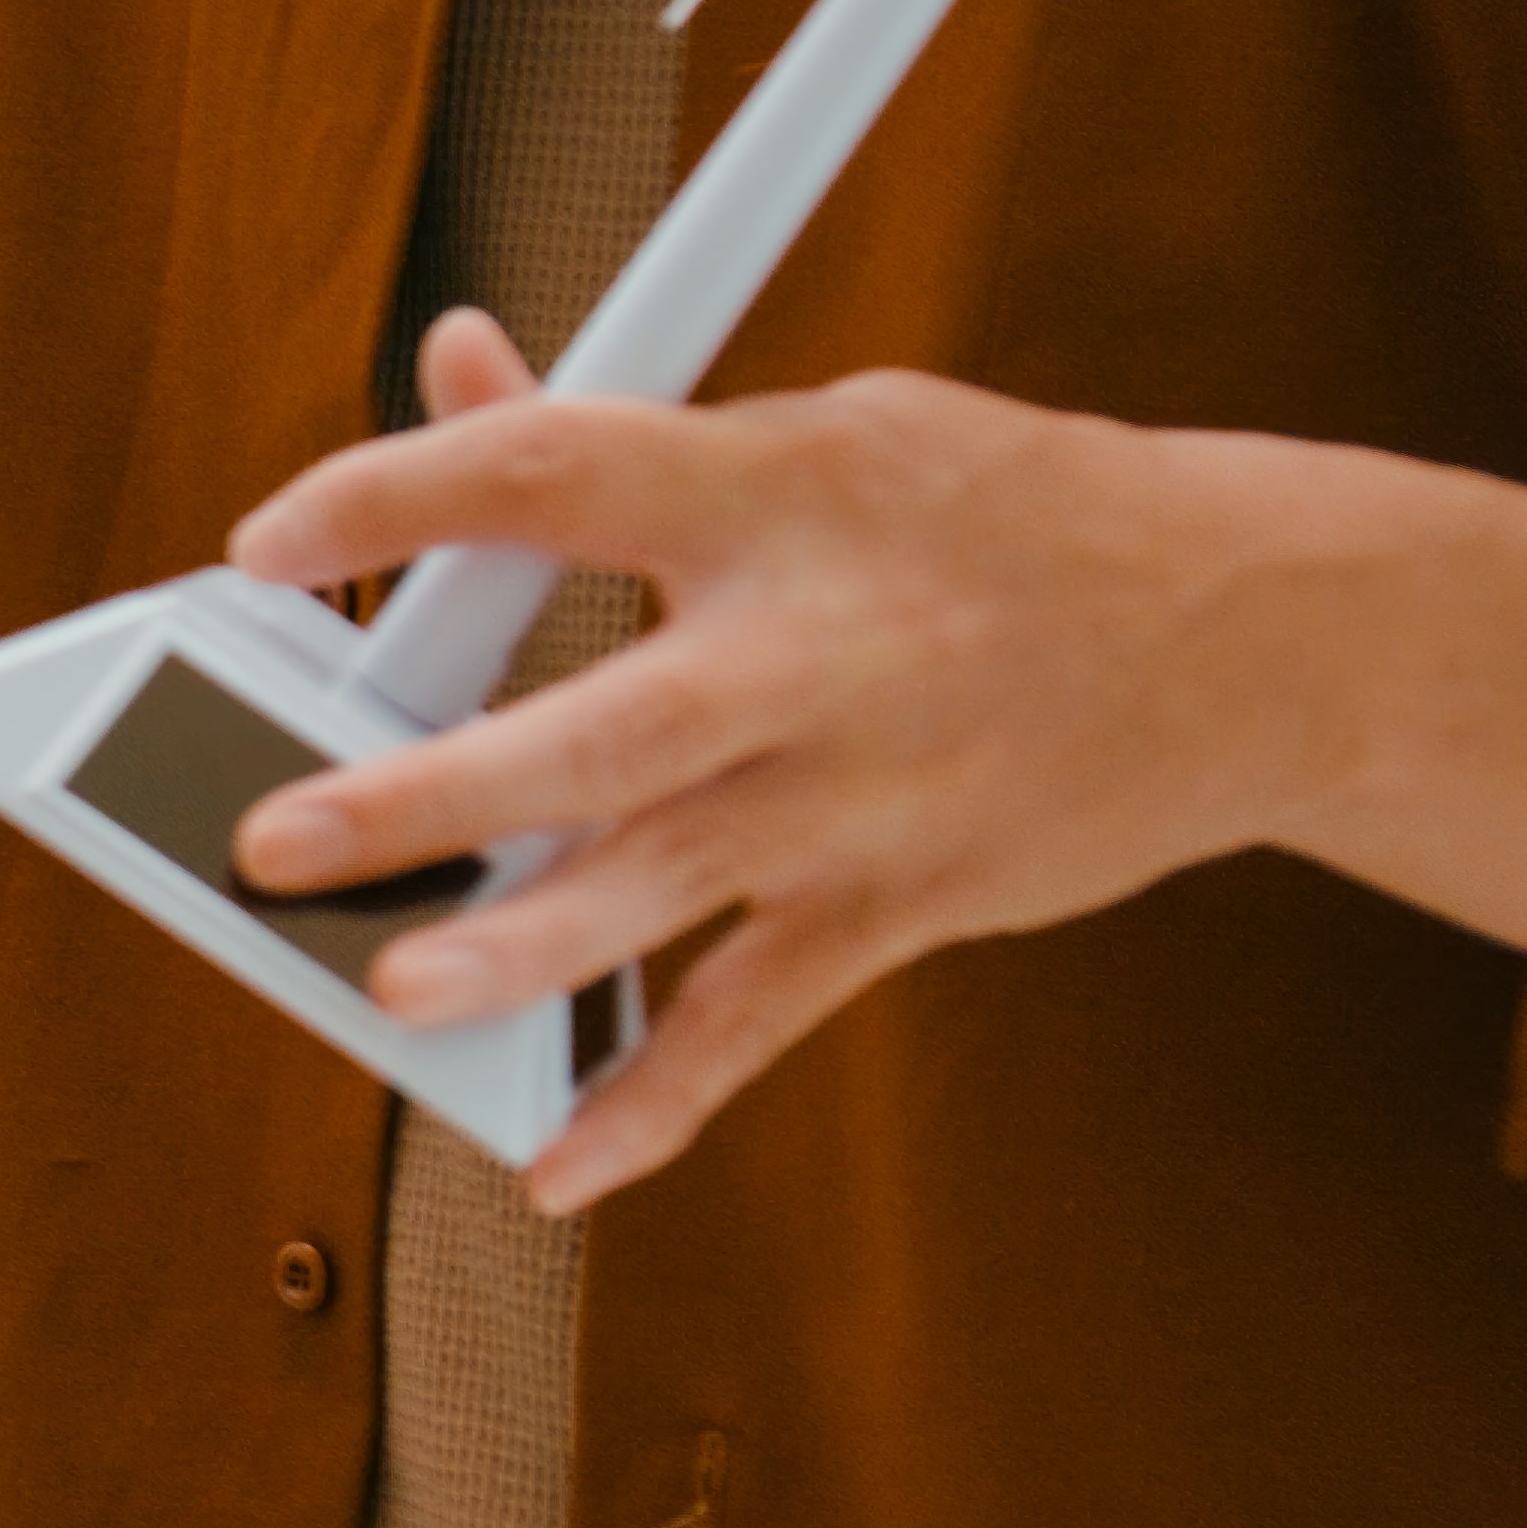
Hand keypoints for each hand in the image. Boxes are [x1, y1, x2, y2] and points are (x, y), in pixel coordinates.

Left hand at [225, 309, 1526, 1206]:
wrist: (1262, 631)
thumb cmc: (997, 516)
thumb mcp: (829, 432)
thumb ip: (624, 431)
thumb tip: (454, 365)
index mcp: (779, 490)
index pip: (559, 472)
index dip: (403, 496)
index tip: (264, 541)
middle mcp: (818, 646)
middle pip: (606, 726)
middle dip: (438, 792)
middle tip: (280, 840)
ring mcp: (864, 790)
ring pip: (669, 885)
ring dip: (525, 952)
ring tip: (392, 994)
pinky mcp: (909, 899)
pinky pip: (759, 1017)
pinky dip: (655, 1099)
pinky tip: (553, 1162)